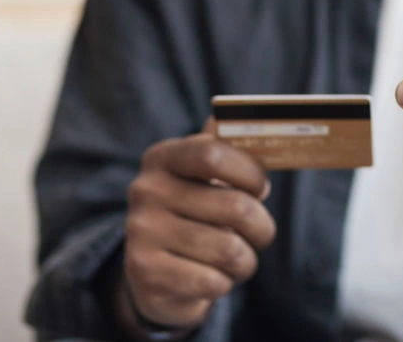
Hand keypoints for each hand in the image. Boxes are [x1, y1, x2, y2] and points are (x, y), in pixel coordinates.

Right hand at [119, 119, 275, 332]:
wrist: (154, 272)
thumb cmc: (197, 214)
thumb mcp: (206, 178)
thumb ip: (228, 149)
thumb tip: (258, 120)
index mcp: (162, 158)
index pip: (213, 153)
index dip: (250, 172)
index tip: (261, 188)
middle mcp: (146, 191)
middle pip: (236, 207)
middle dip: (261, 227)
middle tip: (259, 233)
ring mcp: (141, 233)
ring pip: (230, 250)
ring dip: (245, 260)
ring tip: (235, 258)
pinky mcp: (145, 274)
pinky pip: (213, 281)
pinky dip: (224, 283)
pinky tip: (212, 277)